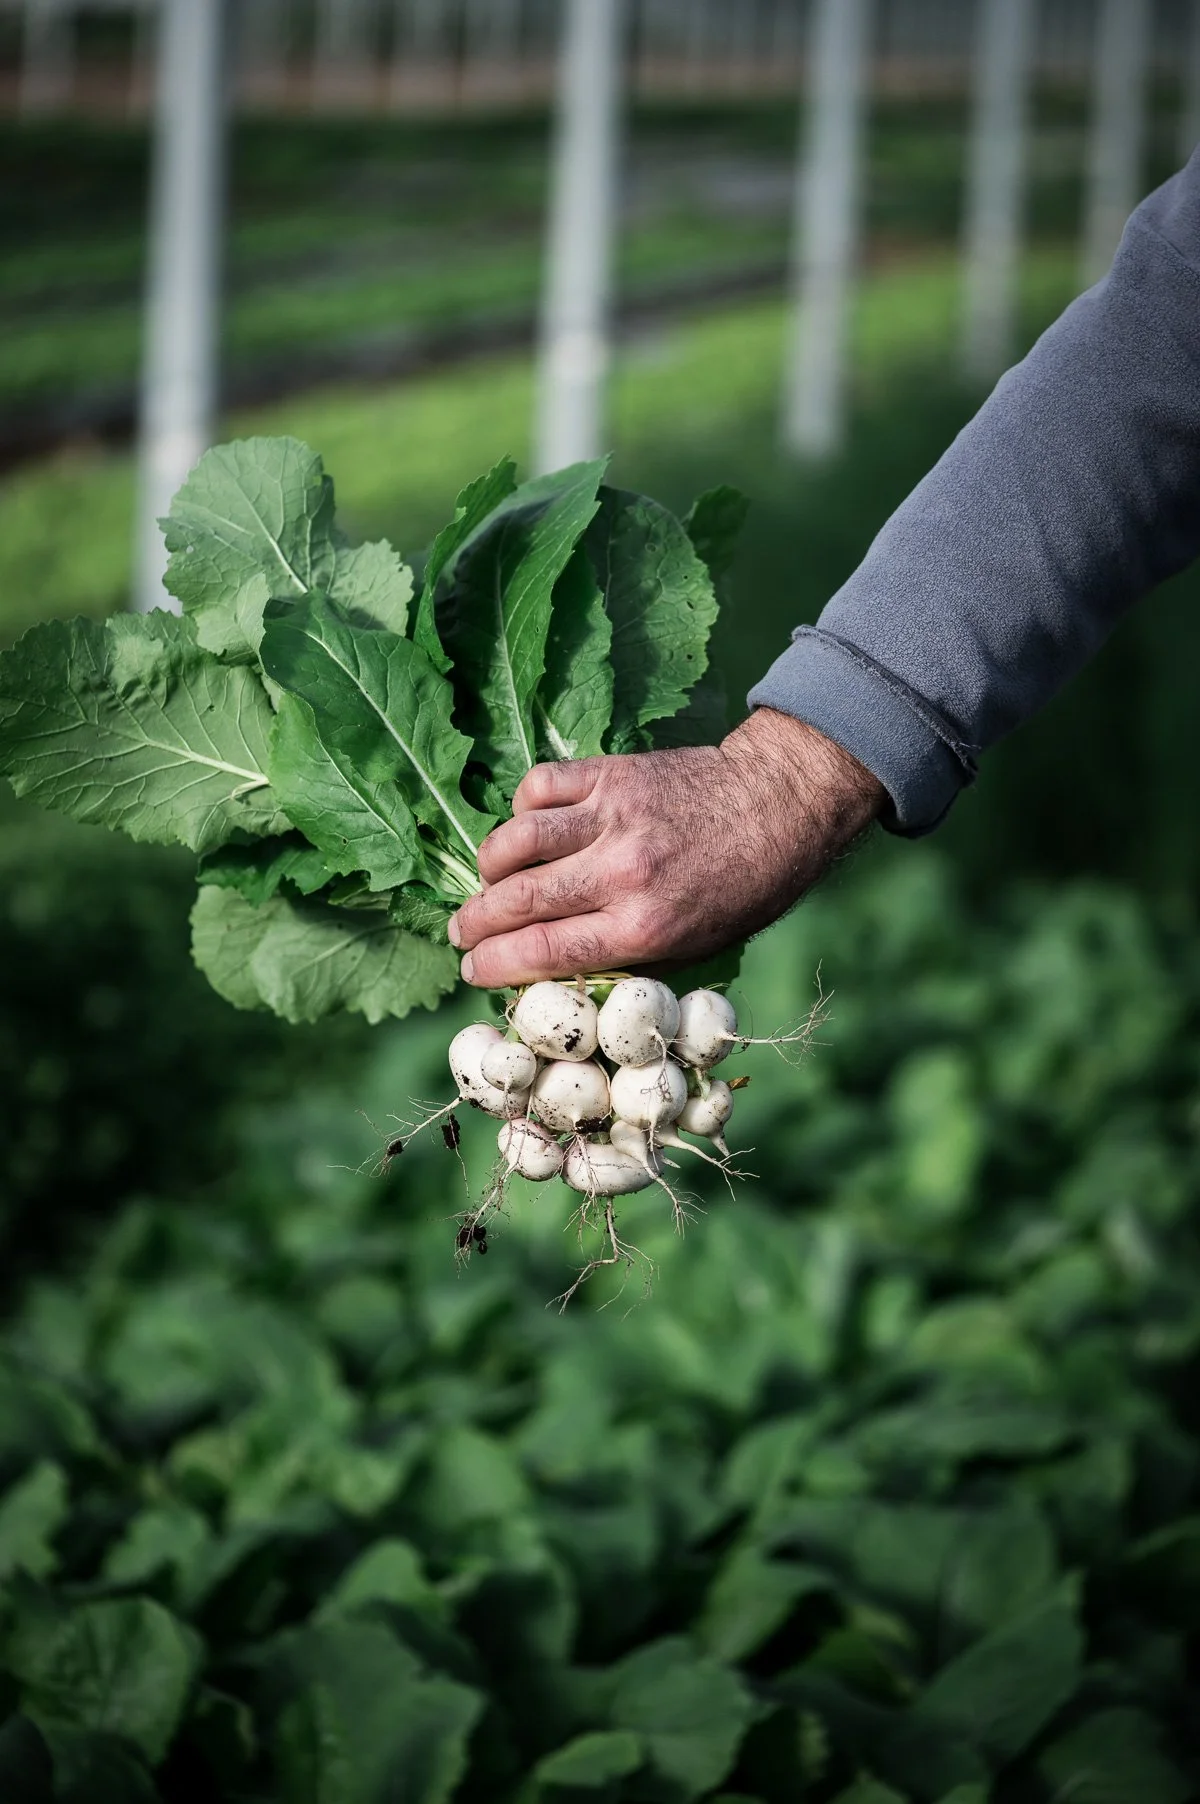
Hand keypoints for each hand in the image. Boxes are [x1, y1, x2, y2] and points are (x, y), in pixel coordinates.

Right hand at [448, 708, 885, 987]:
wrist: (779, 803)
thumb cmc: (740, 888)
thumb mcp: (692, 945)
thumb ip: (621, 956)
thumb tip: (546, 969)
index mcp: (645, 927)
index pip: (544, 952)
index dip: (495, 964)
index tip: (472, 969)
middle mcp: (622, 872)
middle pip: (519, 901)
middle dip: (477, 922)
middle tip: (462, 931)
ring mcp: (612, 816)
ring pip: (516, 840)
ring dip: (489, 868)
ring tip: (487, 884)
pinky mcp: (610, 773)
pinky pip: (540, 787)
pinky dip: (522, 809)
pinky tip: (527, 827)